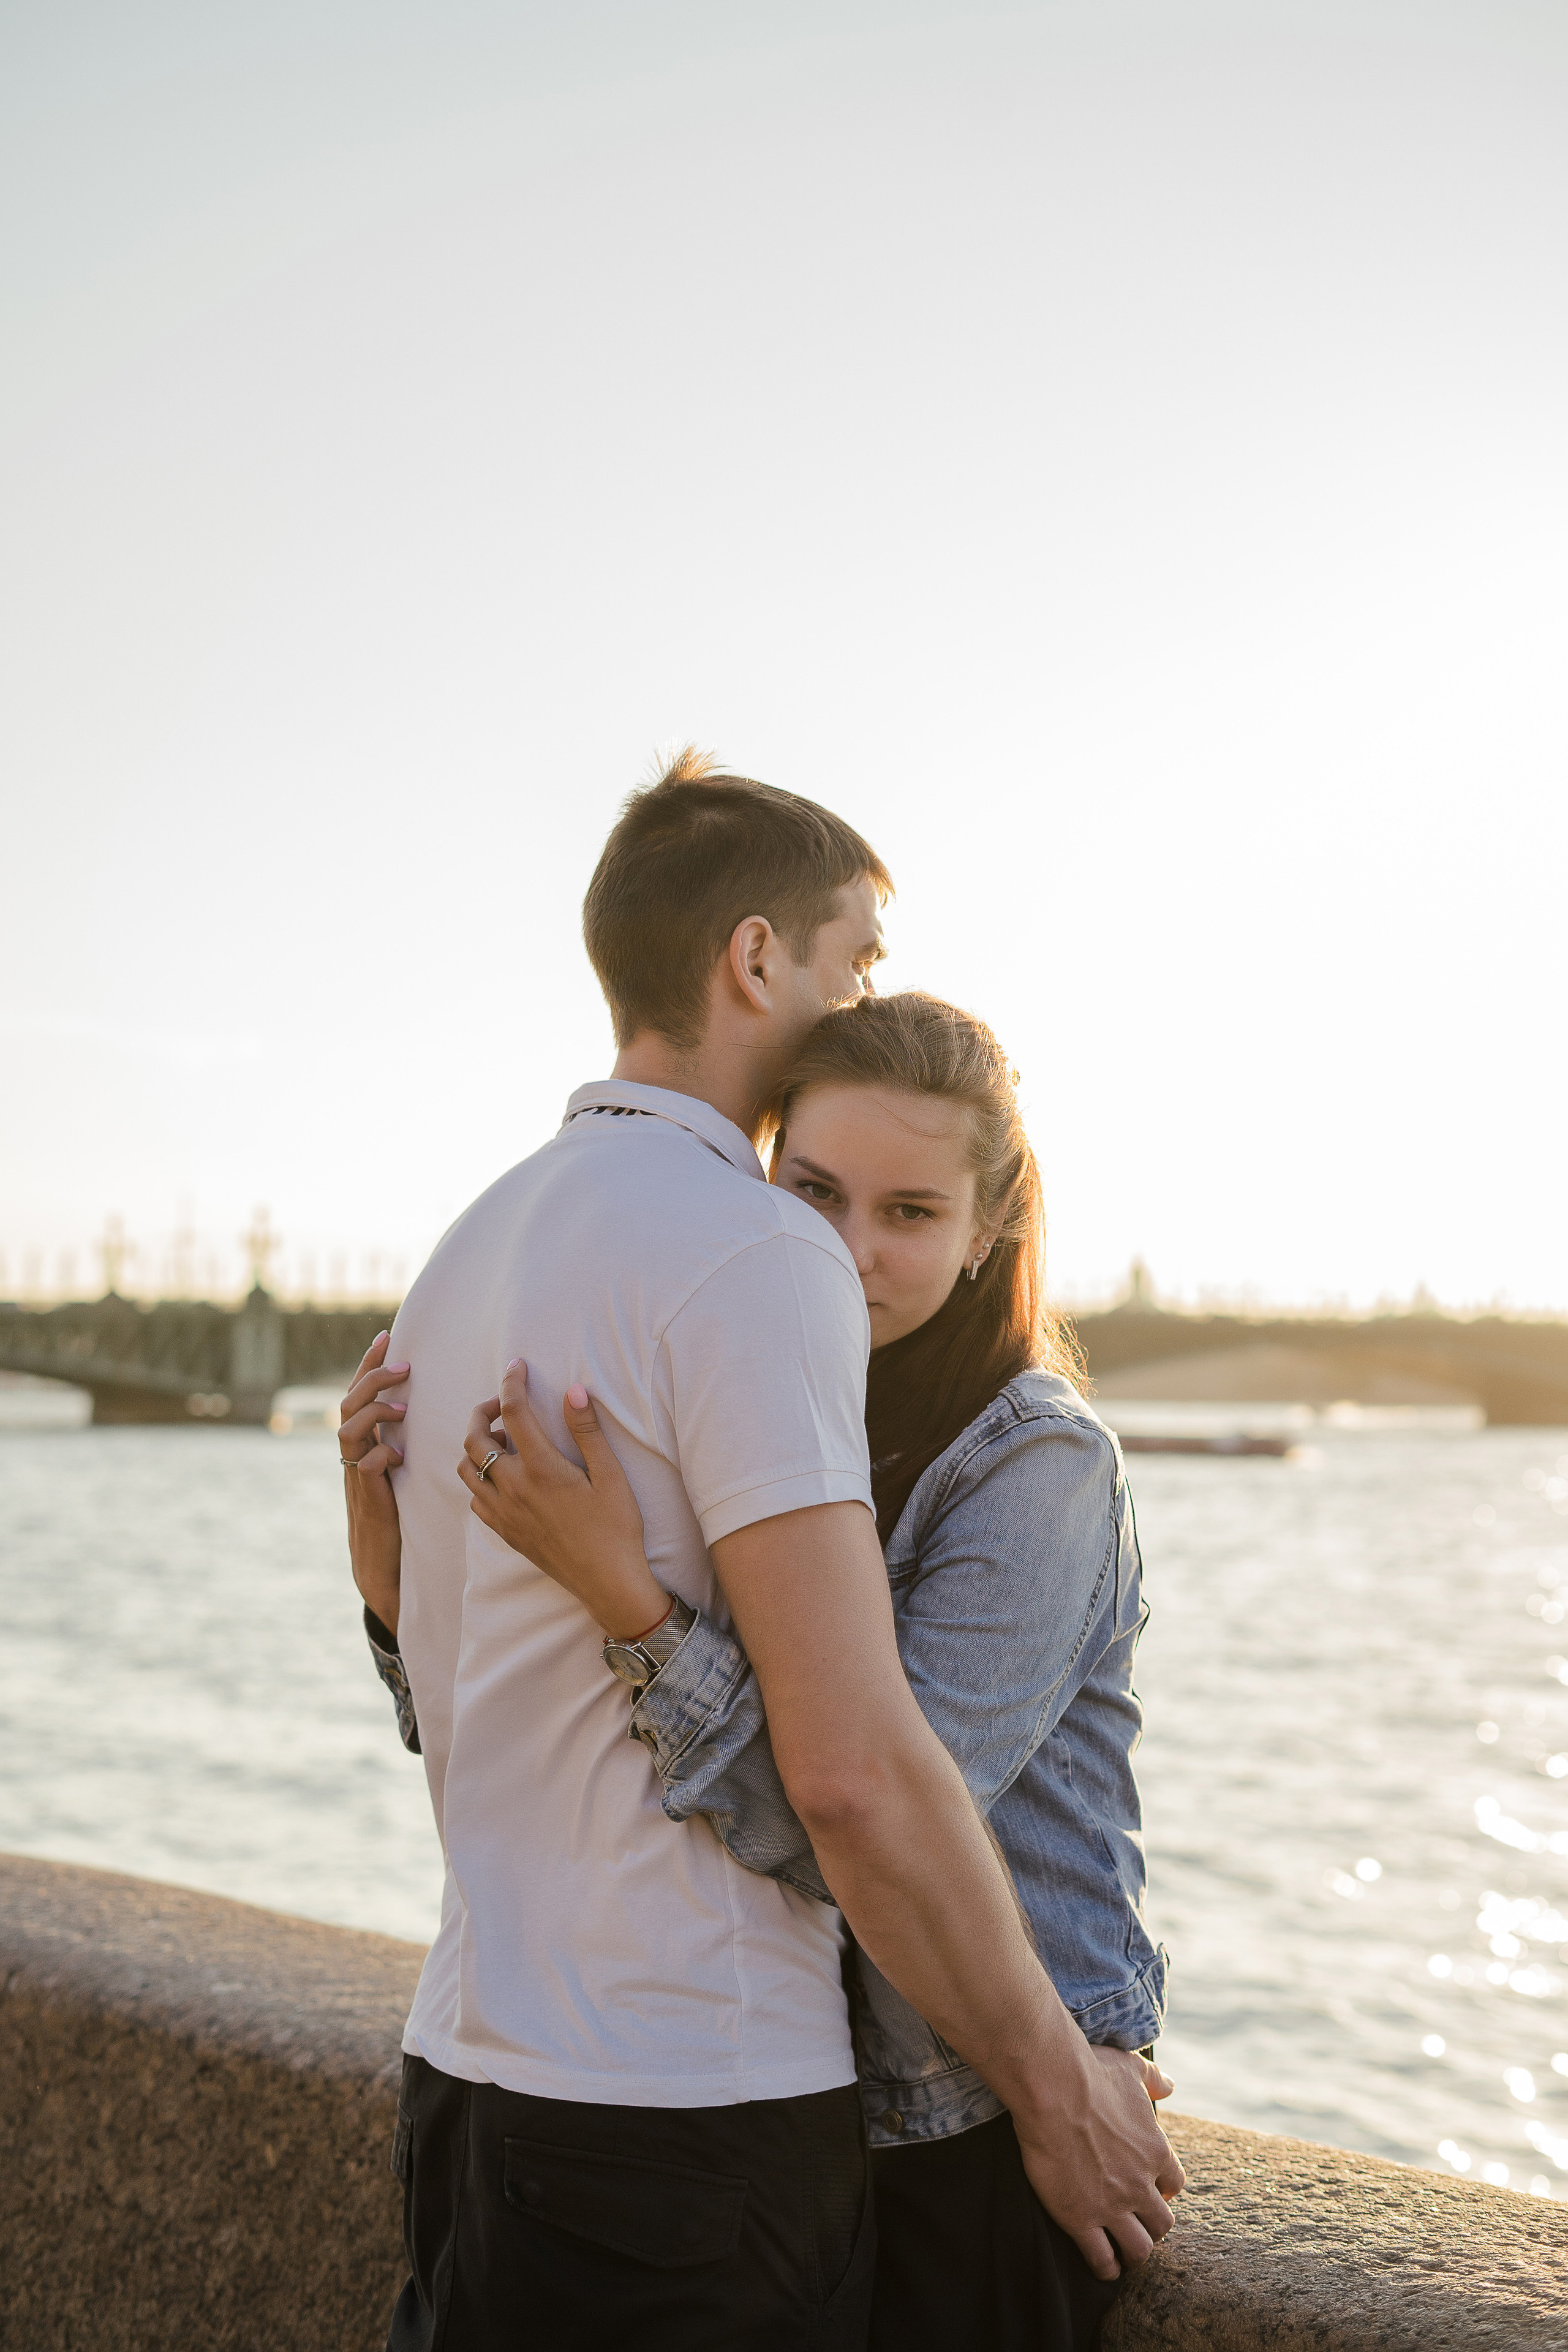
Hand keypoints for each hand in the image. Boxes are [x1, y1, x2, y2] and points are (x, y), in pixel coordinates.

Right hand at [339, 1332, 407, 1634]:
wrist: (381, 1560)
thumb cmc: (397, 1511)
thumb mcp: (399, 1467)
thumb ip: (405, 1439)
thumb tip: (430, 1407)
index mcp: (363, 1442)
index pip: (360, 1393)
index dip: (369, 1364)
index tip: (387, 1336)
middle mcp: (353, 1453)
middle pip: (347, 1404)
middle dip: (373, 1379)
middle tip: (403, 1366)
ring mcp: (355, 1474)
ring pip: (348, 1429)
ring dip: (376, 1412)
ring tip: (404, 1408)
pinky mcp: (367, 1497)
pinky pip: (364, 1467)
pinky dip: (379, 1455)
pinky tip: (397, 1456)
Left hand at [455, 1360, 667, 1639]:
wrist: (607, 1581)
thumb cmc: (616, 1527)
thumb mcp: (610, 1475)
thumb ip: (587, 1431)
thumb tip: (573, 1390)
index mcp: (541, 1469)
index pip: (514, 1412)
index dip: (512, 1382)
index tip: (517, 1366)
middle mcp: (513, 1488)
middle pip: (474, 1438)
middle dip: (483, 1411)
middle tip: (504, 1403)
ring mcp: (504, 1512)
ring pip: (466, 1469)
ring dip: (476, 1445)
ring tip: (502, 1439)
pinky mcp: (504, 1532)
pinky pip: (474, 1499)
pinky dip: (479, 1479)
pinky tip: (503, 1477)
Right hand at [1013, 2043, 1183, 2281]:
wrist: (1055, 2089)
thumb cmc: (1091, 2073)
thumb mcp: (1131, 2068)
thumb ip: (1154, 2079)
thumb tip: (1170, 2086)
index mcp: (1156, 2152)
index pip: (1174, 2185)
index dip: (1164, 2191)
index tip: (1152, 2191)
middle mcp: (1141, 2185)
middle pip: (1162, 2224)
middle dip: (1152, 2227)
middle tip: (1137, 2225)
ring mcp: (1113, 2206)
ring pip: (1139, 2249)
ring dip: (1134, 2253)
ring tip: (1124, 2255)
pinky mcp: (1082, 2219)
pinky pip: (1102, 2259)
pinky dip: (1106, 2268)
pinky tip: (1102, 2267)